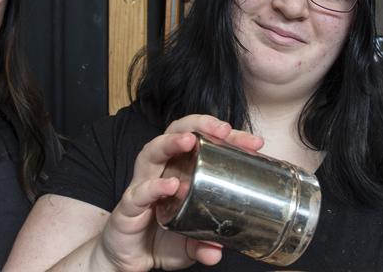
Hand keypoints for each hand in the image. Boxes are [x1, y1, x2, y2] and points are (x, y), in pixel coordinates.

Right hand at [92, 115, 263, 270]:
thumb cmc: (161, 236)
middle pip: (175, 133)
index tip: (254, 143)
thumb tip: (217, 251)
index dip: (227, 138)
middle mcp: (160, 169)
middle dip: (199, 125)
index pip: (202, 142)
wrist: (130, 257)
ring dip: (171, 142)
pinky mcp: (129, 205)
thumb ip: (204, 242)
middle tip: (223, 129)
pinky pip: (140, 191)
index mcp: (179, 169)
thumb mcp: (191, 240)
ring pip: (152, 151)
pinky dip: (154, 186)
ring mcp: (142, 183)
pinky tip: (170, 185)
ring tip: (190, 141)